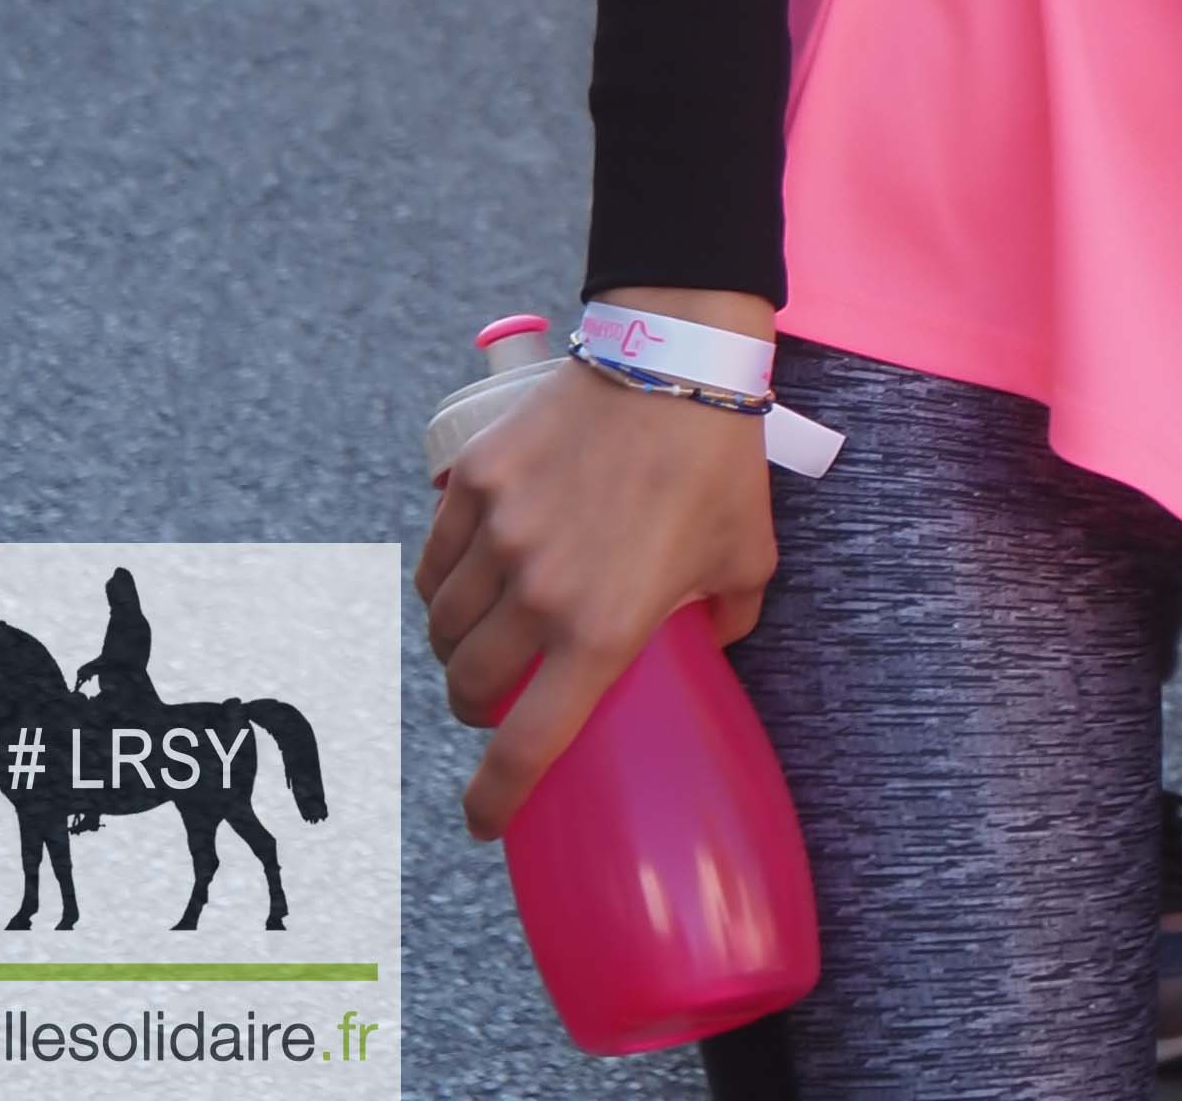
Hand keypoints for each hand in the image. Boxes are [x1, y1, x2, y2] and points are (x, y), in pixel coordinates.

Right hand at [417, 347, 776, 836]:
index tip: (484, 821)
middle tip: (496, 702)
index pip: (528, 744)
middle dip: (476, 709)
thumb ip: (728, 620)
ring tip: (483, 638)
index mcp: (605, 627)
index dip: (497, 798)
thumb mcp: (748, 557)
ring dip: (454, 648)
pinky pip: (433, 563)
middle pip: (468, 688)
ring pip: (440, 627)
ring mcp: (499, 536)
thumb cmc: (719, 463)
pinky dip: (440, 587)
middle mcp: (540, 592)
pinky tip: (464, 583)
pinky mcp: (472, 485)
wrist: (676, 359)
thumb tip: (705, 652)